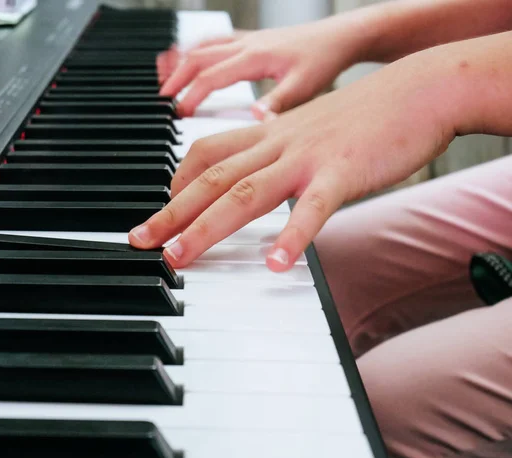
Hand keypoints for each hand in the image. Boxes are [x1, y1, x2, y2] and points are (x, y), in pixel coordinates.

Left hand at [130, 50, 456, 270]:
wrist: (418, 89)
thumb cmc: (362, 115)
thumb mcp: (307, 130)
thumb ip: (277, 154)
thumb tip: (259, 181)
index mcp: (268, 134)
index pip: (206, 154)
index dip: (176, 183)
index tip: (161, 210)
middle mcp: (278, 144)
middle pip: (212, 178)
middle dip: (172, 212)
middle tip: (142, 241)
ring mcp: (308, 157)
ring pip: (246, 192)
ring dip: (208, 226)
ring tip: (180, 257)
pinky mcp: (343, 171)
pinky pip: (313, 208)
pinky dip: (293, 237)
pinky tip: (277, 266)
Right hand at [159, 17, 369, 117]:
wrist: (341, 36)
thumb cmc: (324, 60)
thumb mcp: (304, 87)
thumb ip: (277, 104)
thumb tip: (256, 120)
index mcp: (254, 57)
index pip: (211, 76)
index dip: (192, 95)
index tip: (179, 113)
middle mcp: (246, 44)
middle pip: (199, 57)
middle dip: (177, 77)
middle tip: (163, 97)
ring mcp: (248, 40)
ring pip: (204, 45)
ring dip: (182, 61)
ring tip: (166, 77)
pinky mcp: (252, 40)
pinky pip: (216, 41)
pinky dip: (197, 50)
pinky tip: (192, 57)